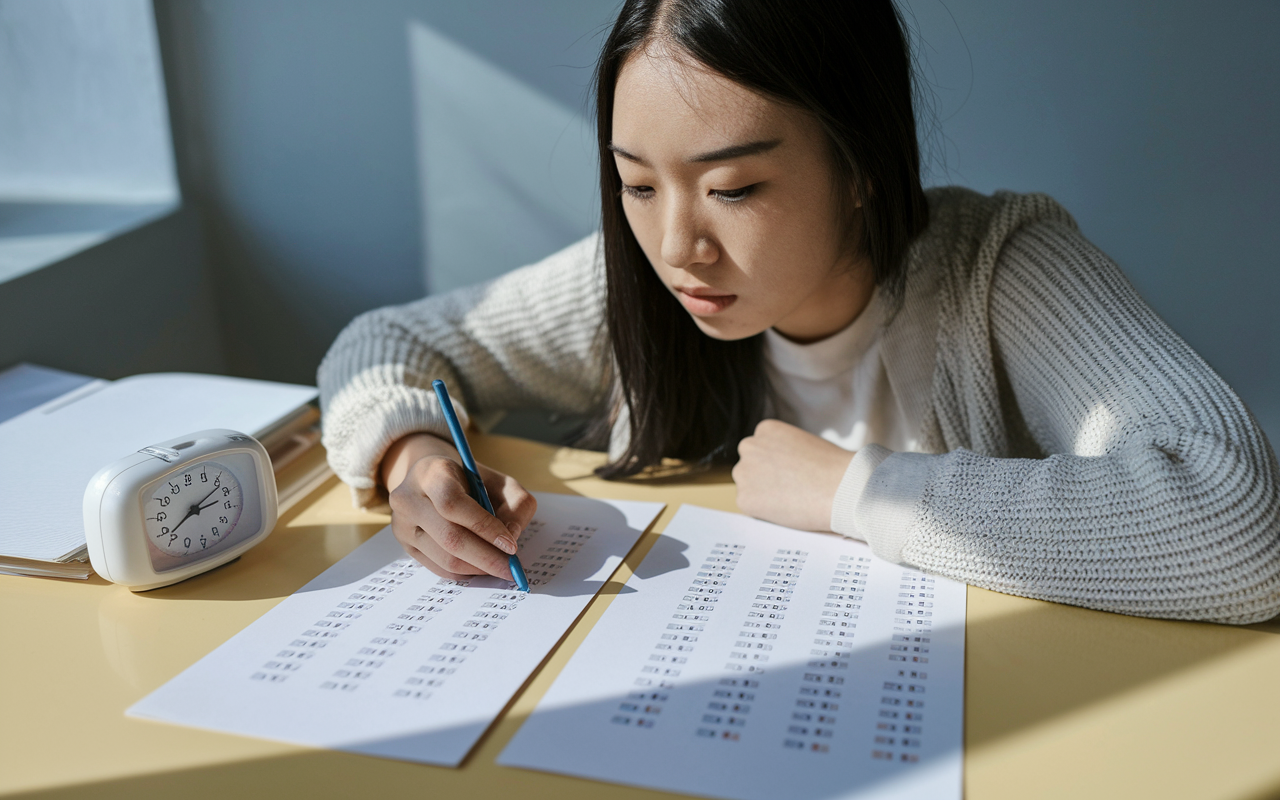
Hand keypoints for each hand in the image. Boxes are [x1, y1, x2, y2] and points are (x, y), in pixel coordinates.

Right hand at [382, 433, 536, 580]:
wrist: (429, 479)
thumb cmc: (469, 479)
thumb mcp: (499, 480)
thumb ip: (515, 503)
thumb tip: (512, 537)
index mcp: (431, 473)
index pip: (453, 504)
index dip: (484, 527)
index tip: (511, 546)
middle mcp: (409, 499)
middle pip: (449, 537)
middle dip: (486, 557)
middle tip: (511, 568)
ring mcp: (402, 525)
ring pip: (444, 558)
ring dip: (478, 568)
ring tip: (500, 567)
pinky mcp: (405, 545)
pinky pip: (438, 568)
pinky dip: (466, 572)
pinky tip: (482, 567)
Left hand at [731, 419, 854, 531]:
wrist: (842, 488)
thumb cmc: (833, 468)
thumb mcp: (806, 444)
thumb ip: (785, 451)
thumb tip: (778, 467)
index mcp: (765, 429)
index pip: (760, 448)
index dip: (775, 464)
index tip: (789, 472)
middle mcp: (749, 447)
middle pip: (750, 465)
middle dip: (764, 477)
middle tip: (788, 489)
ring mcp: (744, 473)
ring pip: (748, 486)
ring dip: (763, 493)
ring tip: (791, 499)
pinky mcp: (745, 499)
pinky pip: (751, 507)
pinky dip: (765, 512)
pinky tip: (786, 509)